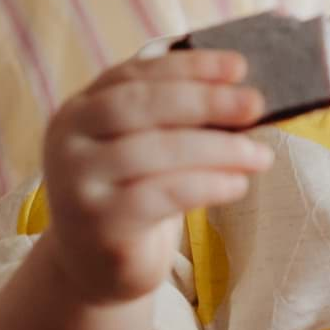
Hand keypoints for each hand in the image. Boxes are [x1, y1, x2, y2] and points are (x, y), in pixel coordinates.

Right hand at [39, 49, 272, 304]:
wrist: (97, 264)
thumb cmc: (135, 192)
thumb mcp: (148, 145)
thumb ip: (177, 114)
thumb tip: (241, 89)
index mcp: (81, 108)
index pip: (137, 74)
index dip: (190, 66)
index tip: (239, 65)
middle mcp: (69, 140)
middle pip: (140, 105)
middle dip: (206, 101)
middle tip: (256, 104)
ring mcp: (76, 182)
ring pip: (156, 150)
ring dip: (219, 149)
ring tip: (260, 156)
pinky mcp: (98, 223)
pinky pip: (161, 194)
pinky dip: (208, 184)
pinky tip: (238, 184)